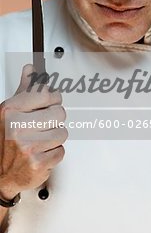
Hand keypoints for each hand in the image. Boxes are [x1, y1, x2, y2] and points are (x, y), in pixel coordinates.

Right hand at [0, 64, 67, 199]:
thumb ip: (24, 89)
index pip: (47, 94)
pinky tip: (40, 153)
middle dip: (54, 120)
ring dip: (54, 138)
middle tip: (43, 126)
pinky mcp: (38, 163)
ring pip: (62, 133)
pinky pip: (61, 151)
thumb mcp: (10, 111)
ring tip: (40, 141)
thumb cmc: (4, 140)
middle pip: (59, 113)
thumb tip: (30, 69)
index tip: (50, 102)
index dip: (52, 98)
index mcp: (10, 111)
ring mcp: (28, 146)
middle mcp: (17, 127)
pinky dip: (53, 154)